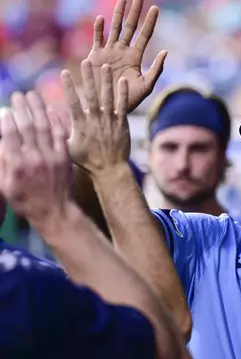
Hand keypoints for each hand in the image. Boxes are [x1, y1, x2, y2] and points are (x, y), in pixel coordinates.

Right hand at [0, 92, 72, 229]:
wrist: (55, 212)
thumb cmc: (26, 201)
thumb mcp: (5, 186)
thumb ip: (1, 163)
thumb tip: (0, 143)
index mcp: (16, 164)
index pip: (9, 135)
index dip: (6, 119)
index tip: (4, 109)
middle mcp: (33, 157)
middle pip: (26, 126)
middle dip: (21, 108)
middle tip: (17, 95)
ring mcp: (51, 156)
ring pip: (43, 127)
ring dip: (38, 108)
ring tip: (32, 95)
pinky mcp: (65, 157)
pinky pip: (61, 135)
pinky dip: (56, 121)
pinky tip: (52, 109)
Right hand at [63, 61, 130, 175]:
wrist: (110, 169)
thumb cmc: (88, 160)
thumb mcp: (68, 146)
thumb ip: (60, 129)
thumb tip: (49, 113)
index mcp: (81, 125)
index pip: (73, 102)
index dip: (68, 87)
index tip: (64, 73)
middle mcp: (95, 121)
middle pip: (91, 95)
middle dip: (88, 78)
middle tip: (86, 61)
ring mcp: (109, 122)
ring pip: (108, 98)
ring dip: (106, 81)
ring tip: (106, 66)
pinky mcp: (122, 124)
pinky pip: (123, 107)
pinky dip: (122, 94)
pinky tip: (122, 81)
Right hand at [87, 0, 166, 112]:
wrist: (109, 107)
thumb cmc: (129, 100)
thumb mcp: (146, 86)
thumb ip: (156, 70)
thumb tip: (165, 52)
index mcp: (135, 57)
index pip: (144, 35)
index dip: (150, 22)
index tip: (155, 8)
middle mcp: (122, 51)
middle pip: (129, 27)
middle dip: (134, 11)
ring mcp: (109, 52)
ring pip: (114, 28)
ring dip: (117, 14)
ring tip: (122, 0)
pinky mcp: (95, 56)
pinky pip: (98, 40)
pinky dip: (99, 30)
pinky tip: (102, 19)